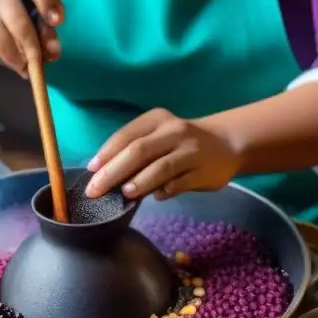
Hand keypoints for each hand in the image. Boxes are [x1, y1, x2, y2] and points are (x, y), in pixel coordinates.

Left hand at [84, 109, 242, 199]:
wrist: (226, 143)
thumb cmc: (180, 143)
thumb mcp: (157, 136)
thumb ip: (134, 152)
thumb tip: (103, 176)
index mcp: (156, 119)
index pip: (126, 135)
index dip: (107, 153)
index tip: (91, 170)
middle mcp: (174, 131)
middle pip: (139, 151)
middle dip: (114, 172)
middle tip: (96, 190)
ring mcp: (191, 150)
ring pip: (161, 166)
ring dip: (140, 181)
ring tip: (125, 194)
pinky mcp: (204, 170)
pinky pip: (181, 183)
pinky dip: (166, 190)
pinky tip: (156, 198)